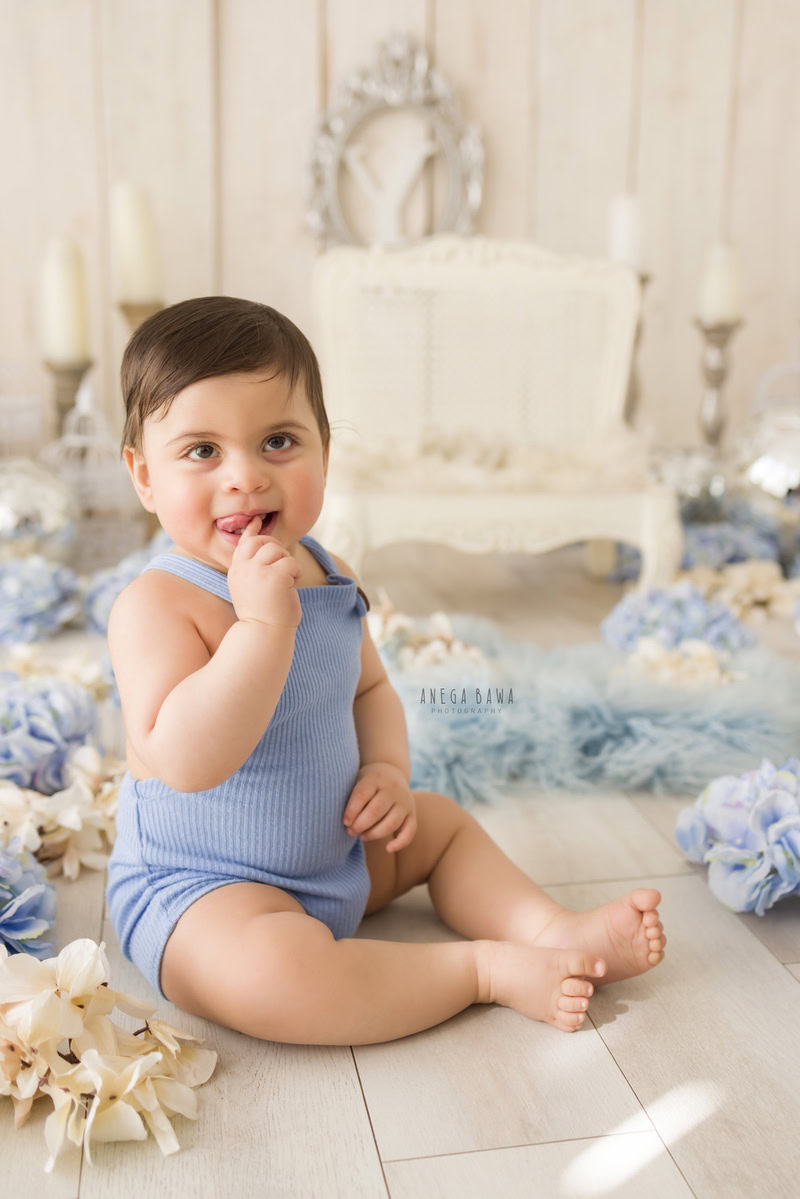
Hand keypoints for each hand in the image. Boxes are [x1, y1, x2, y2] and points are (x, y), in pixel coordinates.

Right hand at [226, 515, 301, 629]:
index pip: (244, 543)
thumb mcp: (249, 586)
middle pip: (263, 541)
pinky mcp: (275, 577)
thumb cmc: (262, 613)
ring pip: (278, 550)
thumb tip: (262, 542)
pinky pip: (291, 562)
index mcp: (236, 570)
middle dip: (277, 549)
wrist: (264, 633)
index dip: (252, 530)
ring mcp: (258, 571)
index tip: (257, 520)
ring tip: (286, 581)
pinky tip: (291, 586)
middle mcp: (244, 568)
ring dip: (287, 563)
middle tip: (283, 567)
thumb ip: (252, 566)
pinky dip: (296, 573)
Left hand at [343, 763, 416, 851]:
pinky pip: (410, 830)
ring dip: (374, 834)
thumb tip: (344, 822)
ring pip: (391, 823)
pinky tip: (388, 848)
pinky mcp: (412, 813)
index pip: (362, 795)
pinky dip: (401, 842)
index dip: (351, 811)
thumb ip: (352, 796)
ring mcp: (404, 801)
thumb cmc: (368, 782)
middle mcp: (392, 789)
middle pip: (376, 811)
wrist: (391, 771)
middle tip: (350, 831)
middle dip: (360, 825)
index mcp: (375, 778)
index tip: (345, 822)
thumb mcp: (358, 780)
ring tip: (361, 836)